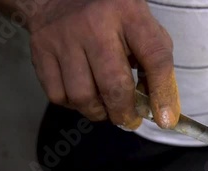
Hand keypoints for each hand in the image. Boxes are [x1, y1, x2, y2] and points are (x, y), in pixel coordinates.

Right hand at [28, 0, 179, 128]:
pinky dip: (74, 106)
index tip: (165, 119)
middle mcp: (95, 24)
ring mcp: (64, 37)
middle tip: (130, 120)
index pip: (155, 58)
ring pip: (83, 96)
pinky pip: (58, 95)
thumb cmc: (112, 17)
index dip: (163, 93)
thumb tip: (158, 105)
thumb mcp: (141, 26)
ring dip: (99, 112)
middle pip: (114, 86)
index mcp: (130, 14)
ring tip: (107, 109)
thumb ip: (154, 61)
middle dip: (125, 113)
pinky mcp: (41, 49)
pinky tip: (84, 97)